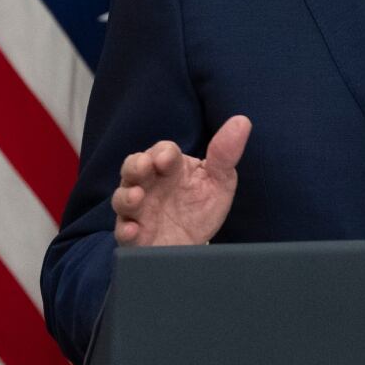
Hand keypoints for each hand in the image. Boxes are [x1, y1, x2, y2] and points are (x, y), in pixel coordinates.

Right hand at [110, 116, 251, 246]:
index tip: (167, 159)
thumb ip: (225, 154)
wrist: (195, 244)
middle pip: (133, 168)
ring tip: (137, 197)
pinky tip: (135, 230)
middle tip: (144, 167)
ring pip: (122, 198)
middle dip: (135, 166)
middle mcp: (148, 185)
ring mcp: (138, 211)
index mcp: (169, 168)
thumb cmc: (201, 207)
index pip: (161, 151)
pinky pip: (123, 232)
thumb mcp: (219, 181)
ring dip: (126, 197)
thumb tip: (242, 121)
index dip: (163, 153)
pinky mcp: (134, 236)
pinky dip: (126, 230)